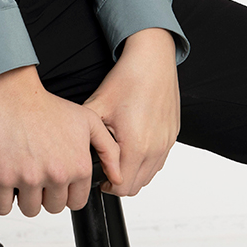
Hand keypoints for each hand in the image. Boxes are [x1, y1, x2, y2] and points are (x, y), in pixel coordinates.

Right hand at [0, 65, 121, 216]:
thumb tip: (117, 177)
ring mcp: (29, 179)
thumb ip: (108, 150)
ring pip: (30, 209)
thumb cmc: (49, 107)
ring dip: (26, 198)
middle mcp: (56, 176)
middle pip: (53, 208)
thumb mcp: (89, 121)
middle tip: (40, 174)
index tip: (58, 181)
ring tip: (25, 175)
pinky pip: (3, 207)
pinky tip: (8, 181)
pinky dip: (4, 200)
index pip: (76, 202)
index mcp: (78, 167)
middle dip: (47, 195)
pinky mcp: (3, 178)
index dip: (67, 192)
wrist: (16, 95)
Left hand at [84, 28, 178, 197]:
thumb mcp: (97, 106)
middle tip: (106, 168)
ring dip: (134, 173)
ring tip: (120, 157)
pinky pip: (159, 161)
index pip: (121, 188)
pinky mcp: (172, 135)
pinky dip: (147, 162)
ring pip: (149, 176)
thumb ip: (87, 136)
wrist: (153, 59)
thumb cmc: (128, 78)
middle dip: (119, 183)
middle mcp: (154, 149)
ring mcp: (166, 143)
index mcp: (136, 146)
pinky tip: (135, 146)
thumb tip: (74, 152)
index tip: (99, 177)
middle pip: (135, 187)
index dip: (106, 186)